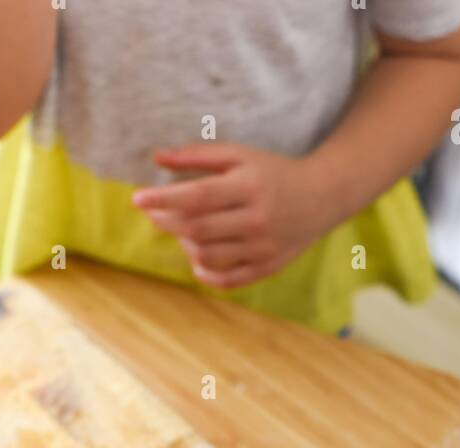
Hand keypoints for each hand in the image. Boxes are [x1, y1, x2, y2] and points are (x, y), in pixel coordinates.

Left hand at [132, 143, 328, 289]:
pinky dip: (204, 273)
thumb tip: (157, 158)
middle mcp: (257, 219)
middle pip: (197, 228)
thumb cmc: (272, 172)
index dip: (163, 199)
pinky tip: (197, 258)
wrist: (322, 197)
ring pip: (207, 256)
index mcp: (249, 186)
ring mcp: (262, 247)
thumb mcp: (240, 156)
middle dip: (167, 222)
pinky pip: (226, 280)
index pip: (197, 196)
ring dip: (185, 246)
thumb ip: (198, 156)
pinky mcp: (267, 267)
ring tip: (182, 232)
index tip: (138, 199)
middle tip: (156, 214)